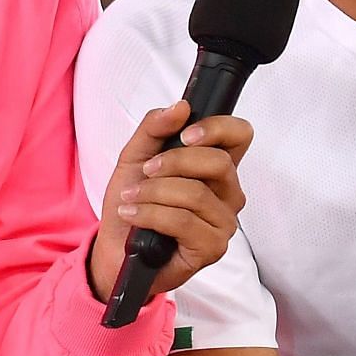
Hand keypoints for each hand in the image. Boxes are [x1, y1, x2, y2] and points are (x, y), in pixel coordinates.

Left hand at [89, 102, 251, 301]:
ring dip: (154, 192)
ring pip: (196, 194)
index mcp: (215, 167)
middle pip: (219, 163)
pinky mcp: (212, 248)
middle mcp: (227, 193)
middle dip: (175, 162)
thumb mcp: (135, 156)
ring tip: (130, 197)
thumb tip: (180, 107)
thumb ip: (155, 128)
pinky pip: (183, 222)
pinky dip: (151, 214)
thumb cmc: (133, 201)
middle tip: (148, 171)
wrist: (115, 247)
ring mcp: (223, 222)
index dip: (218, 128)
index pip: (240, 135)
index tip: (185, 135)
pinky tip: (134, 214)